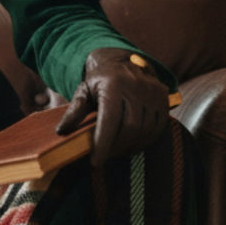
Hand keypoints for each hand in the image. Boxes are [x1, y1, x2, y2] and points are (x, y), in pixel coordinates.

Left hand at [55, 48, 169, 165]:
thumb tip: (61, 131)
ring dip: (130, 146)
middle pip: (130, 128)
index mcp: (114, 85)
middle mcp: (137, 87)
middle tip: (105, 156)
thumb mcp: (83, 91)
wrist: (122, 62)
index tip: (95, 162)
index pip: (110, 120)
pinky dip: (144, 140)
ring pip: (144, 130)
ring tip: (117, 151)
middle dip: (116, 147)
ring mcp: (153, 92)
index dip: (103, 143)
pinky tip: (132, 144)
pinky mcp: (164, 99)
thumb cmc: (99, 81)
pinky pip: (157, 127)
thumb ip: (74, 110)